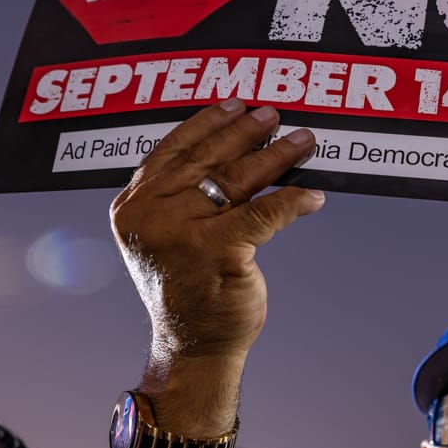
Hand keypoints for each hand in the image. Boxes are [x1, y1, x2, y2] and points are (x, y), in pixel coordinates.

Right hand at [110, 99, 323, 361]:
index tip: (236, 104)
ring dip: (277, 156)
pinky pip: (265, 212)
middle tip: (275, 114)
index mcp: (133, 204)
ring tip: (303, 141)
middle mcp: (151, 213)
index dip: (208, 123)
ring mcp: (182, 230)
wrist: (192, 344)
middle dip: (247, 132)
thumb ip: (182, 194)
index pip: (173, 149)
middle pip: (209, 158)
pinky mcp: (217, 249)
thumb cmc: (187, 286)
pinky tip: (314, 196)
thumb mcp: (168, 233)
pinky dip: (293, 201)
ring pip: (238, 179)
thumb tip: (233, 150)